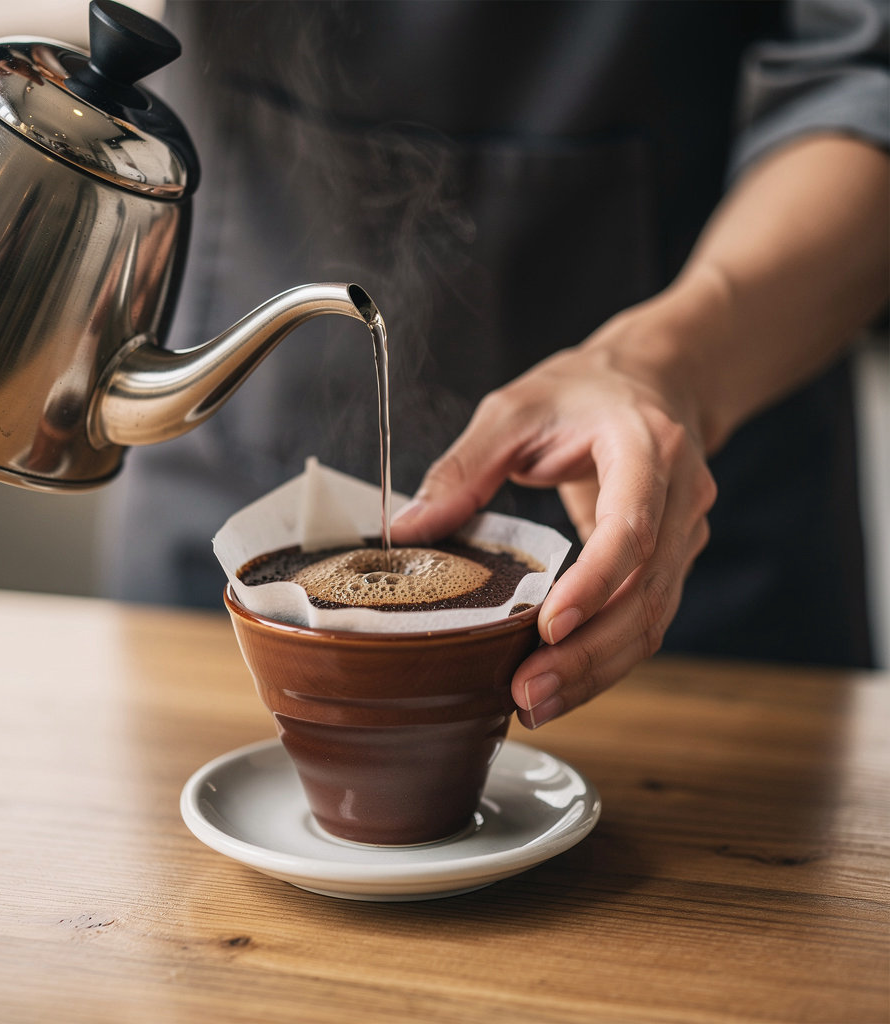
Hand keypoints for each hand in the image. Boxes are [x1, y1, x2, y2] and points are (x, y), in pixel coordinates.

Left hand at [391, 288, 718, 726]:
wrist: (652, 383)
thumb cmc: (583, 391)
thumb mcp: (515, 410)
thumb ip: (465, 466)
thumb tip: (407, 527)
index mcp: (648, 449)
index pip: (632, 527)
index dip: (595, 583)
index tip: (550, 627)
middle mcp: (681, 498)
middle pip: (645, 593)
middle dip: (587, 653)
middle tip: (527, 692)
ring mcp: (685, 536)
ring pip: (651, 621)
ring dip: (596, 671)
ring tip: (534, 704)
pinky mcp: (671, 563)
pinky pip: (644, 622)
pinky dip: (604, 660)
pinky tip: (560, 684)